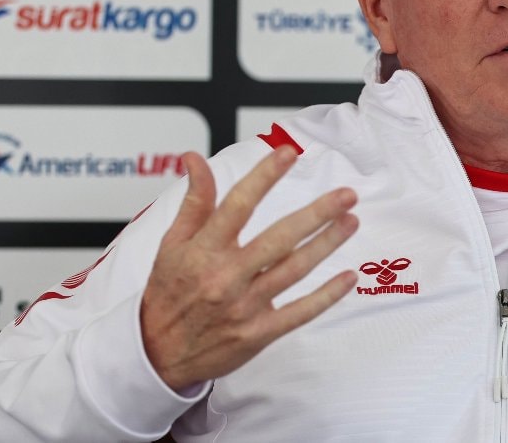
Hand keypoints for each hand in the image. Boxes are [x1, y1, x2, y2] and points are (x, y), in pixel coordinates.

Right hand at [140, 147, 358, 391]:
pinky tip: (348, 277)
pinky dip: (326, 296)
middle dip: (316, 214)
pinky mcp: (258, 333)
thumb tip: (194, 159)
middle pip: (278, 238)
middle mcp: (226, 275)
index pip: (238, 204)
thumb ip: (193, 201)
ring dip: (326, 245)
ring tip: (351, 222)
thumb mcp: (171, 244)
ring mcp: (244, 306)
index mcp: (203, 250)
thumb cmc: (166, 294)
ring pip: (294, 270)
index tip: (288, 153)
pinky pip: (299, 312)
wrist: (157, 354)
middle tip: (347, 195)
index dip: (264, 177)